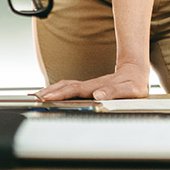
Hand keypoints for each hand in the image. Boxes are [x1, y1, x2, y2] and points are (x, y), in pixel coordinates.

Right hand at [35, 63, 149, 101]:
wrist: (135, 71)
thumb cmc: (134, 83)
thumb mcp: (129, 89)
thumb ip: (114, 91)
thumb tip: (98, 94)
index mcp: (96, 87)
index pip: (73, 90)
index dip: (60, 94)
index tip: (47, 98)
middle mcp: (89, 86)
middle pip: (64, 87)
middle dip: (49, 92)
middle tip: (34, 99)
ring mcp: (88, 86)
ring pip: (65, 86)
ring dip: (51, 90)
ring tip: (37, 96)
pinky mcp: (89, 88)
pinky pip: (69, 88)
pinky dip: (58, 90)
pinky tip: (52, 94)